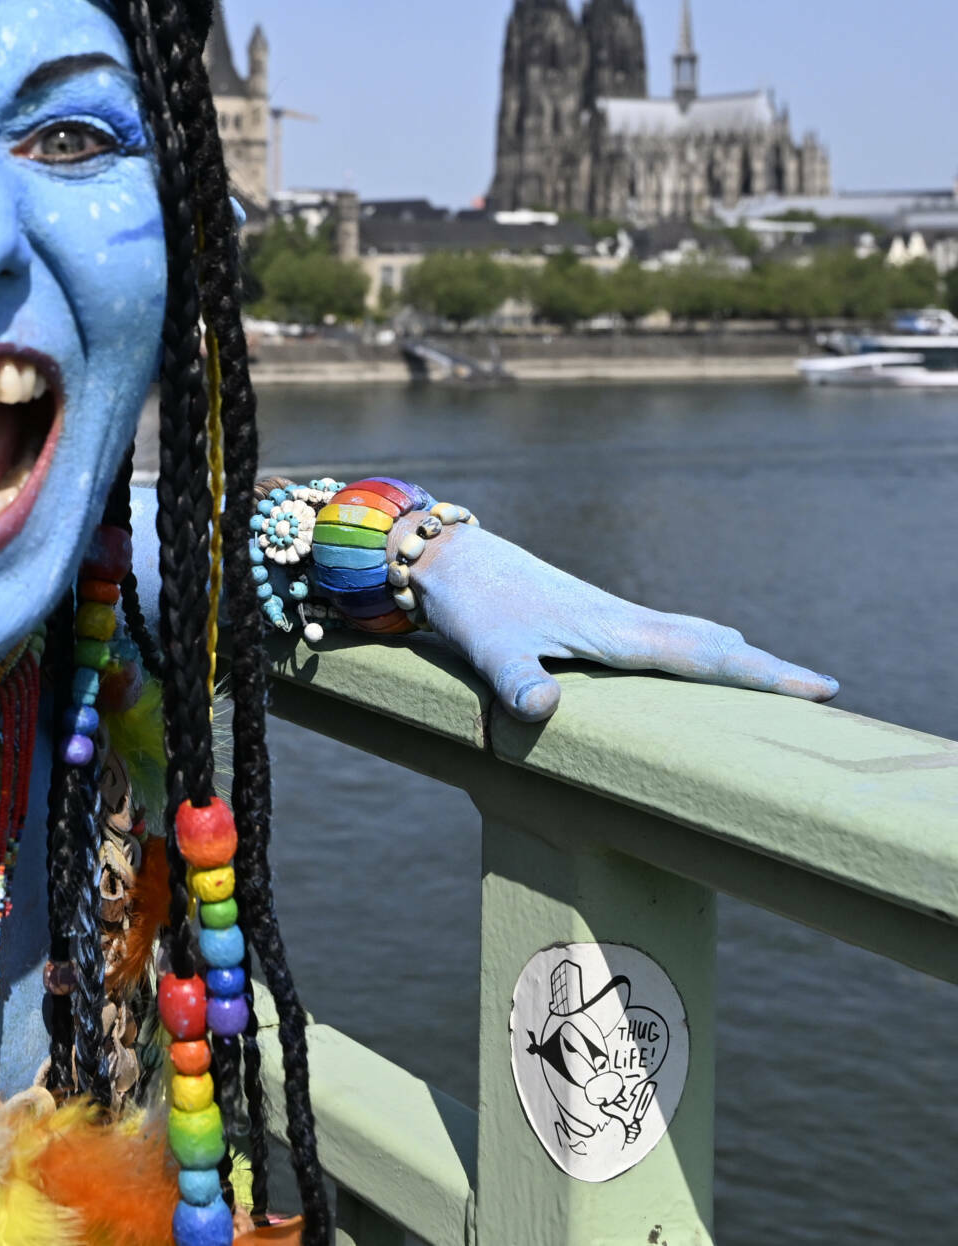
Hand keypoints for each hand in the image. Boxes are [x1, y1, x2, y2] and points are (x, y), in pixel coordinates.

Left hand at [410, 521, 837, 720]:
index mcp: (615, 631)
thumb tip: (541, 710)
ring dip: (732, 653)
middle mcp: (623, 620)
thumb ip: (516, 680)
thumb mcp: (489, 647)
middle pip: (709, 644)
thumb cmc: (469, 603)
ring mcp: (608, 614)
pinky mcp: (589, 614)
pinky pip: (661, 633)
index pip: (703, 657)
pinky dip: (696, 644)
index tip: (821, 686)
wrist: (443, 555)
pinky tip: (696, 652)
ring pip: (687, 635)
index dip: (761, 674)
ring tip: (774, 675)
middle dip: (763, 667)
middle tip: (822, 690)